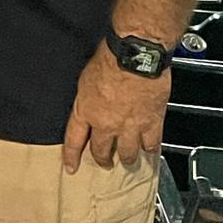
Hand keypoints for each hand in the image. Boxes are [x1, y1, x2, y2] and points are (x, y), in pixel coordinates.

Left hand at [62, 42, 170, 172]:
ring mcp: (129, 126)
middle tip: (104, 163)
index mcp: (86, 110)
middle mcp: (106, 123)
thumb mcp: (87, 76)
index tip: (71, 167)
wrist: (136, 55)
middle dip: (102, 159)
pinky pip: (150, 145)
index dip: (71, 156)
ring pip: (127, 154)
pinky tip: (149, 151)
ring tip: (128, 161)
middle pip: (101, 151)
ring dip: (127, 158)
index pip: (74, 139)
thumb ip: (89, 96)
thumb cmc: (110, 57)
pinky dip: (150, 149)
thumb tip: (91, 101)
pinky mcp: (151, 124)